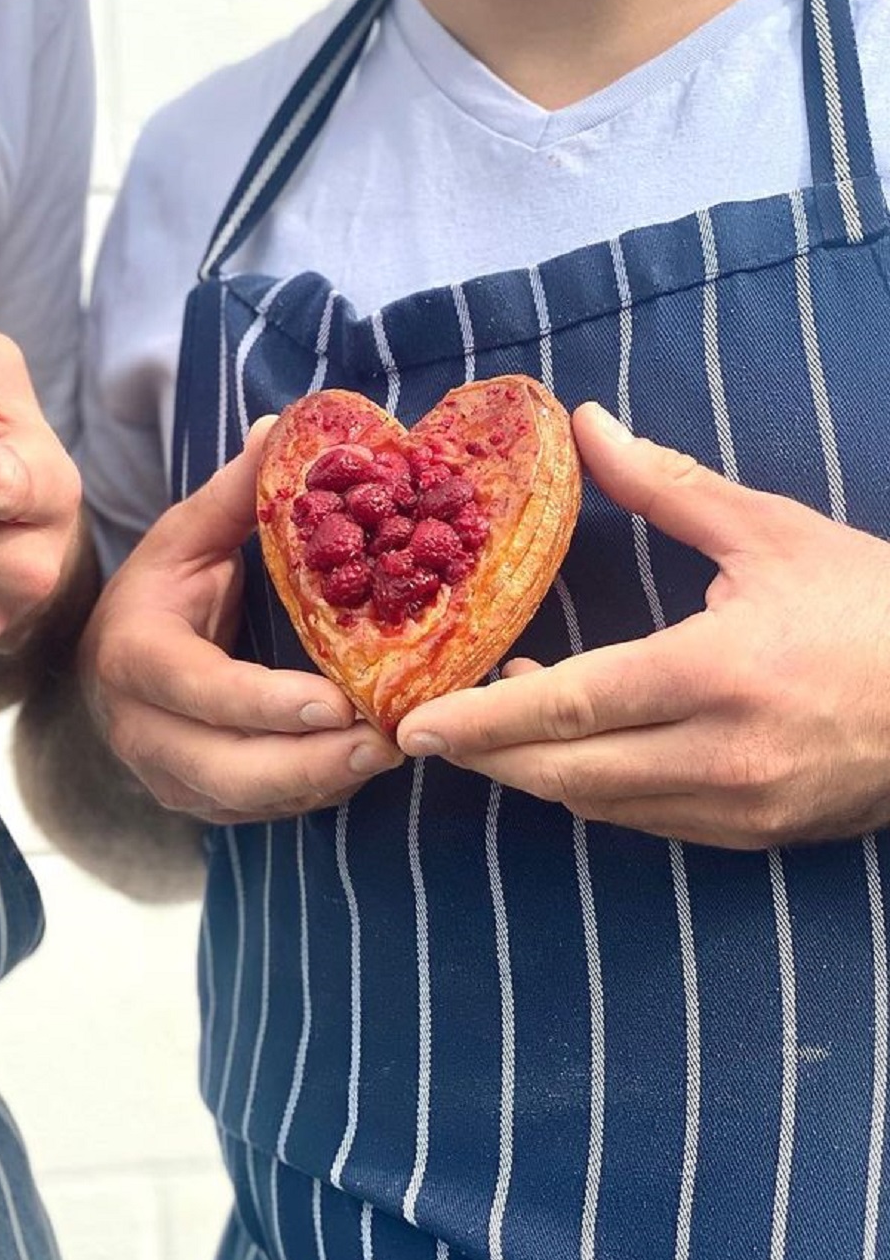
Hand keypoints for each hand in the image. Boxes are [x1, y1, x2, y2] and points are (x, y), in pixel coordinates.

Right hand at [80, 420, 402, 824]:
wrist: (106, 664)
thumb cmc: (156, 593)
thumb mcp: (183, 537)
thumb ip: (233, 494)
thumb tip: (284, 428)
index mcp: (134, 656)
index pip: (199, 690)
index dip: (265, 703)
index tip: (337, 702)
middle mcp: (142, 729)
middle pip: (227, 769)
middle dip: (310, 764)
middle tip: (386, 741)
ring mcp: (168, 777)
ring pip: (248, 801)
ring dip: (322, 783)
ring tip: (391, 752)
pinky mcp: (199, 804)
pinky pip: (262, 811)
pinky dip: (315, 792)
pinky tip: (363, 764)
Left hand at [396, 403, 889, 848]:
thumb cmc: (874, 605)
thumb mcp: (769, 531)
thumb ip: (664, 485)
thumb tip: (585, 424)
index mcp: (718, 673)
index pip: (568, 706)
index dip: (482, 719)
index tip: (416, 724)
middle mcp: (721, 755)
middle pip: (565, 772)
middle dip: (486, 754)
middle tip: (429, 727)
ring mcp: (738, 807)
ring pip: (597, 805)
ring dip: (533, 771)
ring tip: (491, 721)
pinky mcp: (752, 835)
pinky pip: (642, 821)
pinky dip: (590, 788)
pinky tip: (570, 745)